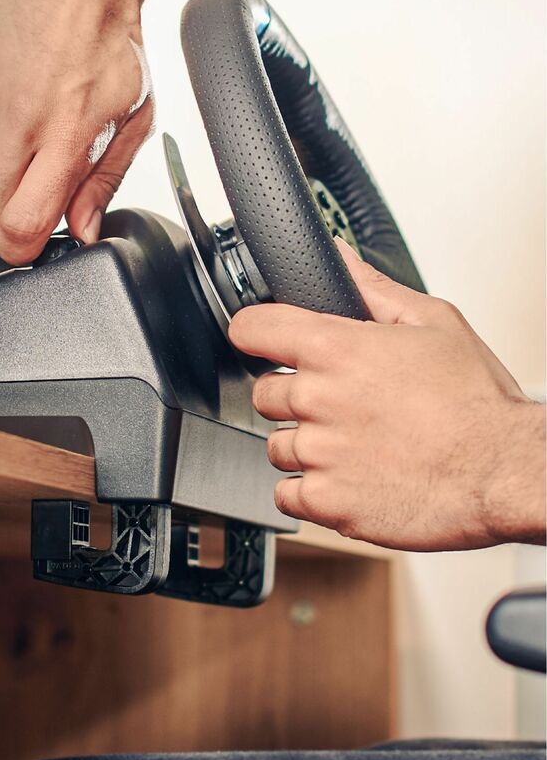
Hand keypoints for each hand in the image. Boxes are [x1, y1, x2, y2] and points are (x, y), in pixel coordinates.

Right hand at [0, 0, 183, 264]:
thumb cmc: (108, 39)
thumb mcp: (132, 117)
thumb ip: (103, 180)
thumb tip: (83, 230)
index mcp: (66, 138)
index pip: (21, 226)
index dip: (19, 248)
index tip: (23, 241)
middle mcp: (19, 120)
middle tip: (11, 196)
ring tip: (0, 152)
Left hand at [229, 239, 545, 550]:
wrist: (506, 471)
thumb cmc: (476, 403)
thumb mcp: (433, 323)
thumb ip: (372, 288)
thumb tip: (338, 258)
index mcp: (336, 349)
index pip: (253, 328)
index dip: (253, 332)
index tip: (258, 340)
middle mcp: (318, 399)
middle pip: (264, 394)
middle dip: (294, 398)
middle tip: (339, 406)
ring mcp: (319, 454)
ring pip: (276, 447)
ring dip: (304, 447)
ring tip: (355, 446)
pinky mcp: (327, 502)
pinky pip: (286, 494)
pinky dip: (310, 491)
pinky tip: (348, 479)